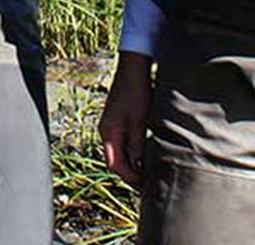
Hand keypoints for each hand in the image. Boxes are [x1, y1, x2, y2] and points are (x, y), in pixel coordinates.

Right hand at [99, 51, 153, 186]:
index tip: (143, 186)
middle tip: (147, 184)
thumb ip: (137, 146)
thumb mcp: (138, 122)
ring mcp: (111, 125)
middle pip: (115, 160)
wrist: (133, 68)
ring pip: (119, 151)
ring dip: (131, 163)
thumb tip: (137, 168)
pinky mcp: (118, 119)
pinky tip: (144, 153)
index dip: (129, 178)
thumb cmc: (136, 92)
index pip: (114, 164)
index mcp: (108, 132)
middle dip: (130, 173)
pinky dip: (132, 152)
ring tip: (147, 172)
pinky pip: (123, 142)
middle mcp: (106, 131)